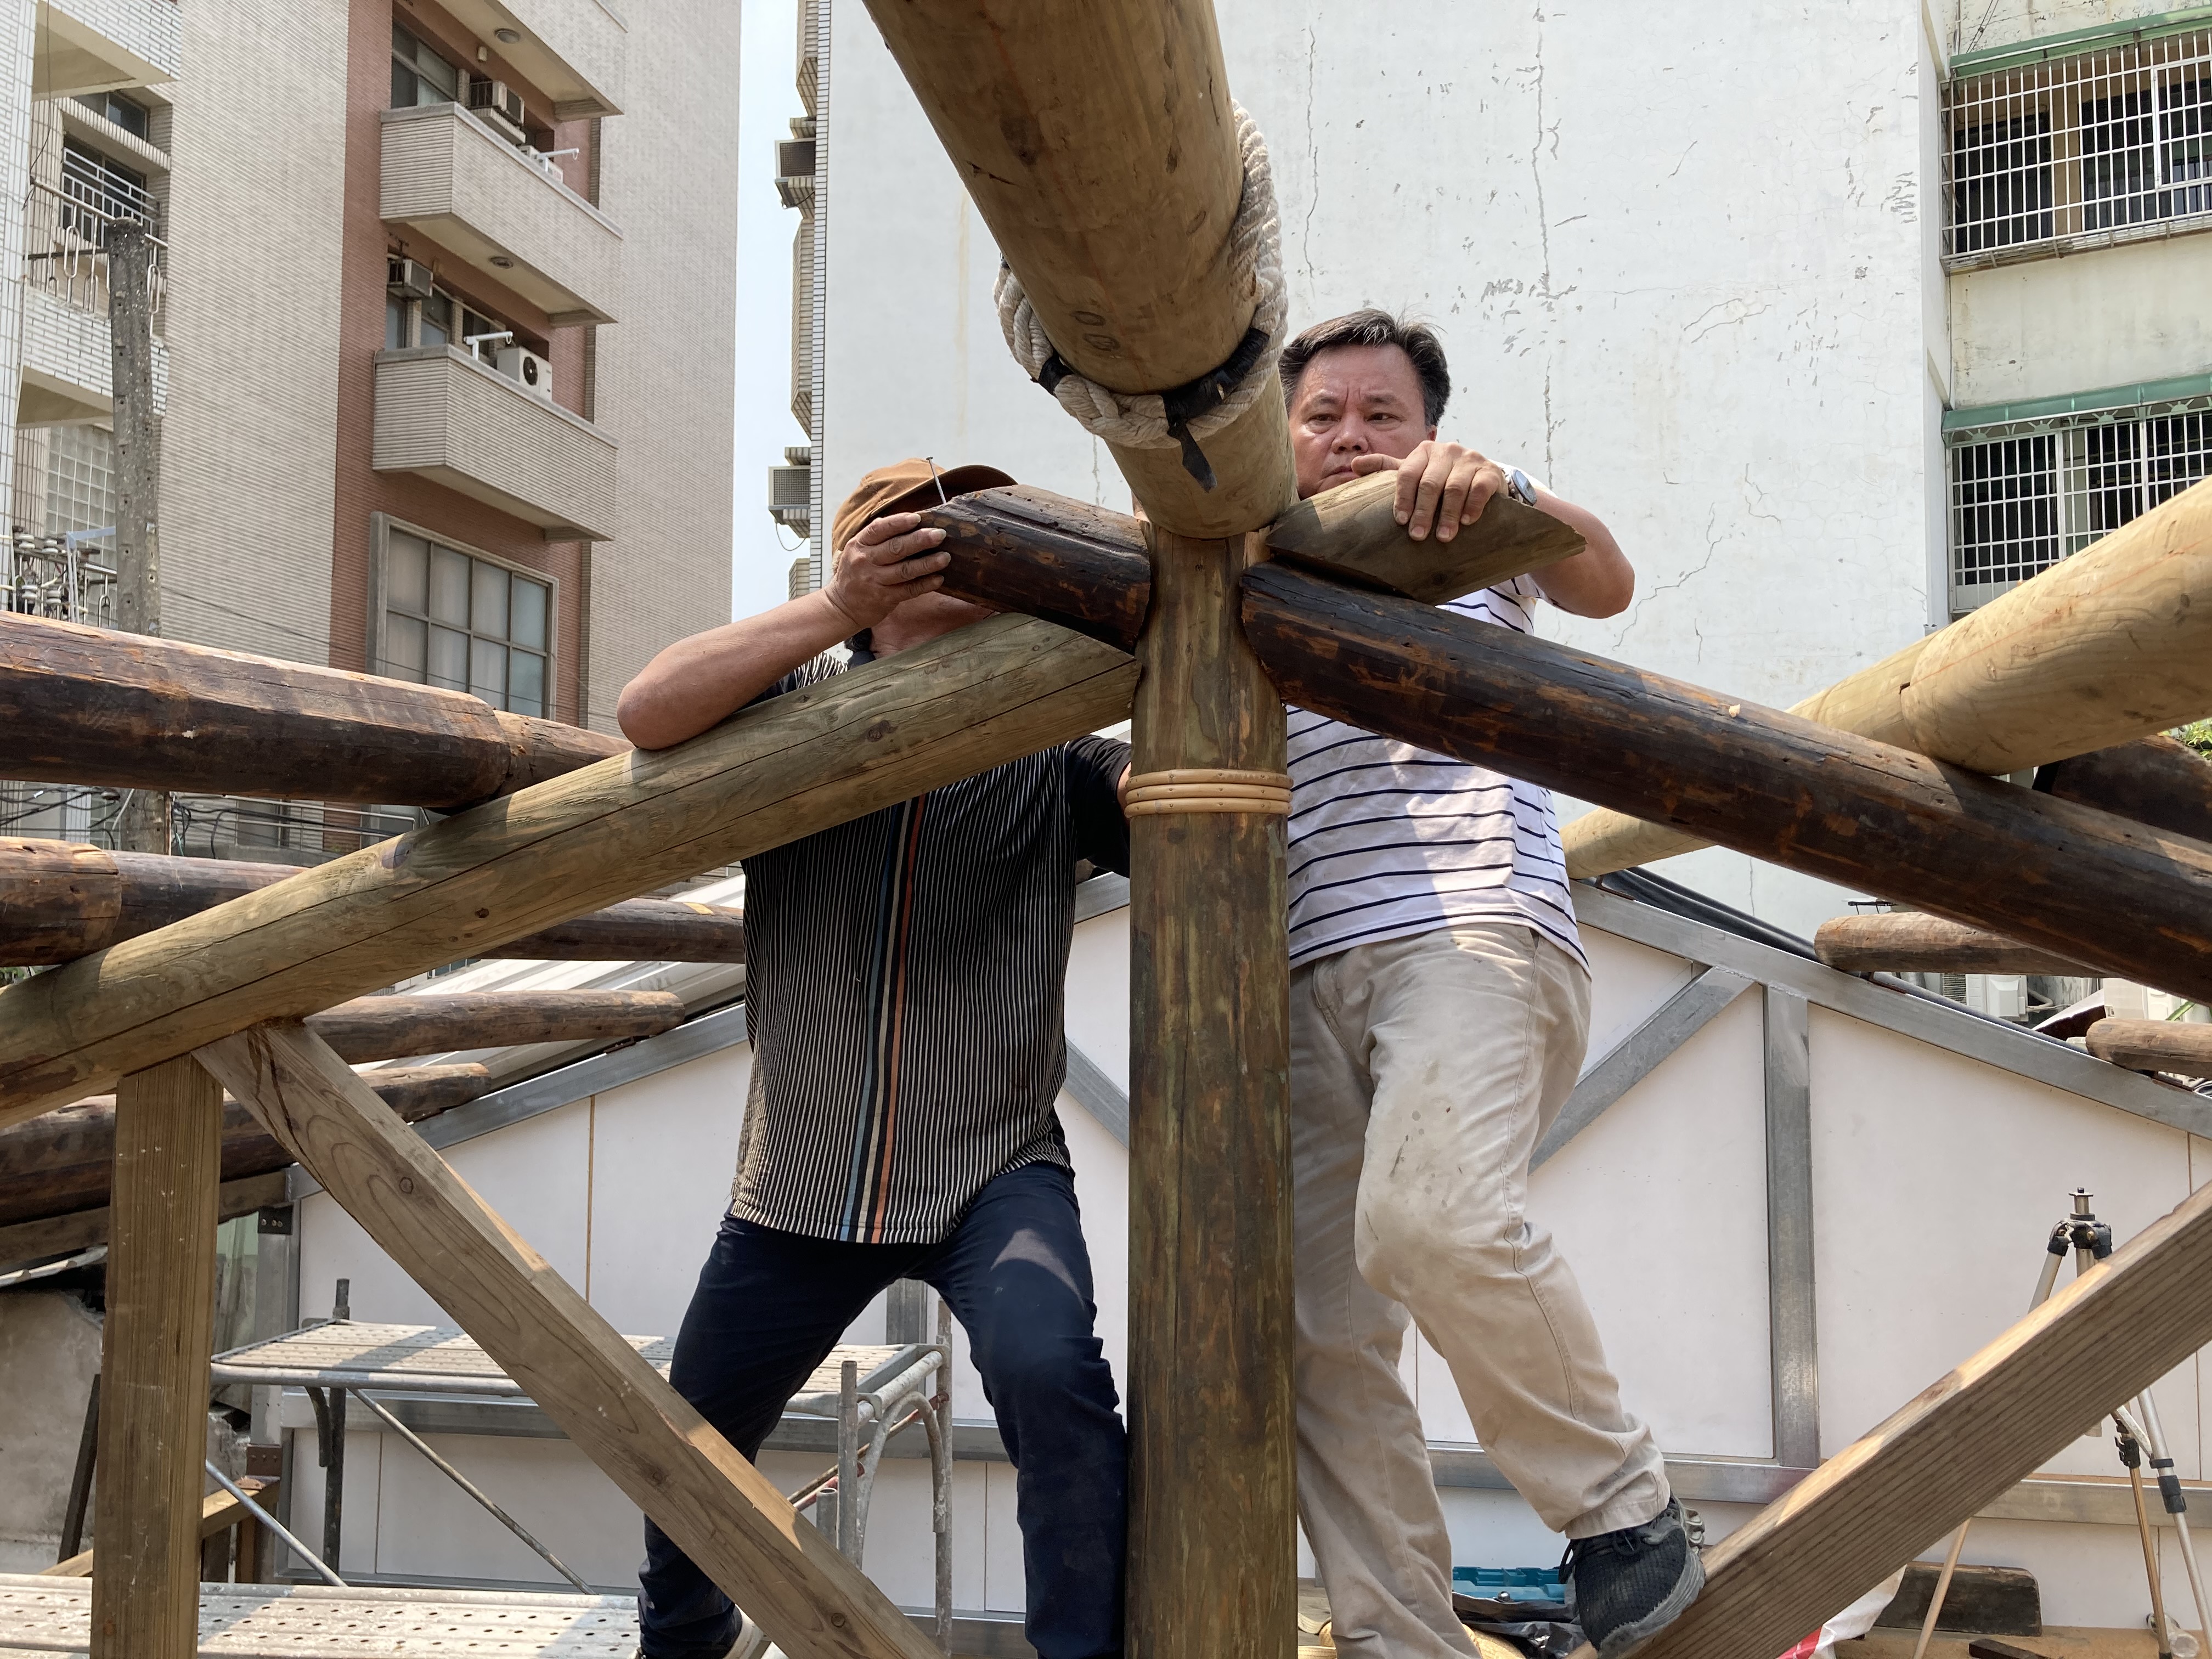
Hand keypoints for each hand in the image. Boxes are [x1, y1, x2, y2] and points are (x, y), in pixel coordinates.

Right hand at [822, 512, 949, 630]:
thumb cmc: (856, 572)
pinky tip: (939, 579)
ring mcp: (874, 581)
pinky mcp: (884, 599)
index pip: (879, 529)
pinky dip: (925, 584)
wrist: (842, 605)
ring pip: (904, 570)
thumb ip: (877, 535)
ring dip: (927, 563)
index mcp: (859, 544)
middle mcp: (865, 561)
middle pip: (895, 548)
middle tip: (940, 534)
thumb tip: (904, 518)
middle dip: (920, 540)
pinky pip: (908, 590)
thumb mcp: (858, 550)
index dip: (898, 523)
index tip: (918, 518)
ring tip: (945, 557)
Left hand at [1352, 440, 1505, 541]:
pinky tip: (1466, 521)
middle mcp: (1447, 451)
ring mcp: (1470, 459)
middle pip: (1430, 483)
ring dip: (1447, 515)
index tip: (1401, 521)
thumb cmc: (1441, 478)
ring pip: (1454, 487)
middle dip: (1423, 511)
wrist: (1482, 477)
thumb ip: (1387, 468)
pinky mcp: (1490, 471)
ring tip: (1442, 537)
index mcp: (1424, 451)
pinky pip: (1480, 488)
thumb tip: (1355, 464)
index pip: (1408, 473)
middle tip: (1417, 536)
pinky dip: (1472, 506)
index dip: (1403, 498)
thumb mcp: (1415, 471)